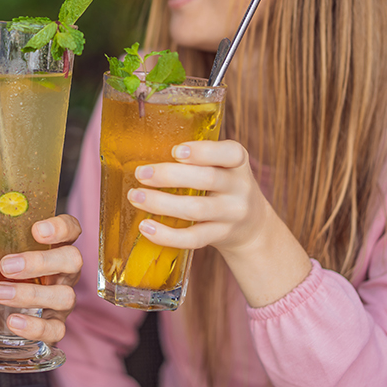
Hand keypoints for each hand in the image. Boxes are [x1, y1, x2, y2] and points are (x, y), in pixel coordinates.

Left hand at [0, 207, 82, 343]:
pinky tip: (13, 321)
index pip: (70, 229)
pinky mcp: (54, 326)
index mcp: (52, 245)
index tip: (37, 230)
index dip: (60, 227)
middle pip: (72, 260)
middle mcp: (63, 271)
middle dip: (41, 261)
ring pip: (65, 295)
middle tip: (6, 266)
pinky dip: (34, 326)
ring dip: (30, 294)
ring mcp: (62, 299)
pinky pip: (56, 329)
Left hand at [127, 140, 271, 255]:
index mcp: (237, 162)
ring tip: (135, 197)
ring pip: (196, 209)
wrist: (251, 226)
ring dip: (161, 203)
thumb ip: (197, 158)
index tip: (176, 151)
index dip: (203, 152)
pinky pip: (193, 238)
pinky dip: (167, 235)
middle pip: (206, 179)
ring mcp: (232, 214)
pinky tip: (146, 226)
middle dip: (169, 176)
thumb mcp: (222, 166)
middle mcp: (239, 187)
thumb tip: (144, 149)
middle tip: (140, 173)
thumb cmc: (224, 186)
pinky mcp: (221, 236)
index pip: (230, 153)